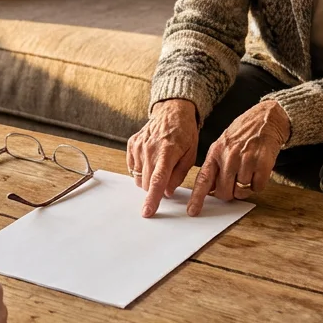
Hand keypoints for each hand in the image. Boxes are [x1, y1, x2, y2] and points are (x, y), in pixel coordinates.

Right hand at [127, 99, 198, 217]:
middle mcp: (150, 148)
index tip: (147, 211)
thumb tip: (167, 192)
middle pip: (146, 182)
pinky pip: (132, 168)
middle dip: (155, 188)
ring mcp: (139, 146)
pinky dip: (141, 170)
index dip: (152, 198)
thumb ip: (179, 175)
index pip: (158, 180)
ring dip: (148, 179)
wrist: (172, 112)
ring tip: (159, 165)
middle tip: (166, 177)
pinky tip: (151, 160)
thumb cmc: (184, 133)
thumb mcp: (191, 155)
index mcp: (168, 151)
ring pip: (138, 178)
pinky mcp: (131, 144)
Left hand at [188, 100, 290, 216]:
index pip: (204, 180)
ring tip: (248, 172)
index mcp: (215, 153)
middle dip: (229, 194)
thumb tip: (210, 191)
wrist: (265, 119)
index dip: (197, 198)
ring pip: (241, 192)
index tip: (193, 211)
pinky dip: (258, 184)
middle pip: (225, 192)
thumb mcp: (222, 145)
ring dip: (245, 188)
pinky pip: (257, 187)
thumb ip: (215, 166)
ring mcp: (246, 160)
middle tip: (235, 184)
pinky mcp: (262, 163)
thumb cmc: (242, 135)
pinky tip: (258, 170)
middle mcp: (229, 156)